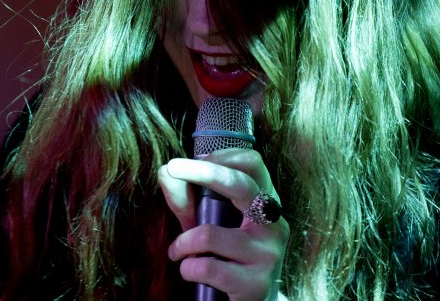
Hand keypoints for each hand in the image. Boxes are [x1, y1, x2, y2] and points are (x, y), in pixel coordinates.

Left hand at [158, 148, 289, 300]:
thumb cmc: (228, 255)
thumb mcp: (213, 221)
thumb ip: (188, 197)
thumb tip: (165, 172)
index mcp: (266, 202)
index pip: (254, 164)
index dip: (222, 155)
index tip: (194, 159)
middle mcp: (274, 224)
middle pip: (240, 185)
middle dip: (202, 172)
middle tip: (171, 167)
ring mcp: (268, 254)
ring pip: (209, 233)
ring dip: (182, 243)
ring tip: (178, 250)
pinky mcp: (256, 283)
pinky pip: (206, 267)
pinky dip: (187, 268)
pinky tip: (190, 270)